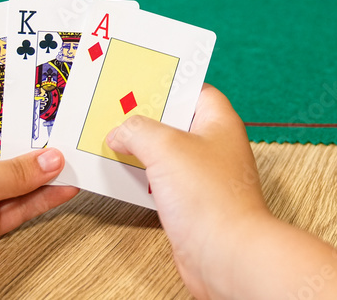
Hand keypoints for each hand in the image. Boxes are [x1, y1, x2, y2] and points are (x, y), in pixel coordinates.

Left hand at [0, 111, 77, 298]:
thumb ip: (13, 172)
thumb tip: (50, 160)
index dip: (8, 102)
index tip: (40, 92)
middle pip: (3, 145)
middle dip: (34, 138)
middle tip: (67, 124)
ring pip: (16, 177)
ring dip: (44, 170)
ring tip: (75, 157)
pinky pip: (20, 206)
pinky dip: (43, 198)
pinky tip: (64, 188)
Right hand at [105, 85, 270, 298]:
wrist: (225, 254)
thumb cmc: (210, 198)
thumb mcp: (165, 147)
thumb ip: (138, 130)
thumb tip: (121, 131)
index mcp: (219, 121)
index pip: (193, 90)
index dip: (167, 84)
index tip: (139, 81)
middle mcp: (214, 146)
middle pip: (175, 122)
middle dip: (146, 119)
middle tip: (116, 111)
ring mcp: (204, 176)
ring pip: (167, 154)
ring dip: (141, 150)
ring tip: (111, 141)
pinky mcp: (192, 203)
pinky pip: (163, 182)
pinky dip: (144, 178)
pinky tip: (123, 176)